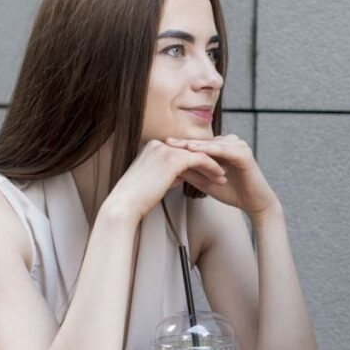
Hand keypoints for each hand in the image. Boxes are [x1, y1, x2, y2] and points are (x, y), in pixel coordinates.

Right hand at [106, 140, 227, 219]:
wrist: (125, 205)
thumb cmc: (138, 198)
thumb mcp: (156, 180)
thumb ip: (170, 173)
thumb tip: (183, 175)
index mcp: (152, 147)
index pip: (181, 151)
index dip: (197, 161)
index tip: (210, 170)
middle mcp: (158, 144)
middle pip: (190, 151)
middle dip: (208, 162)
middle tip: (222, 170)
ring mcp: (165, 150)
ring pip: (198, 154)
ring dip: (213, 165)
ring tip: (223, 176)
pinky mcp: (173, 159)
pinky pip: (200, 159)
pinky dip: (212, 168)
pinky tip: (220, 177)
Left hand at [165, 135, 279, 218]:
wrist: (254, 203)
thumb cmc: (231, 192)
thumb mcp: (205, 182)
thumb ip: (191, 172)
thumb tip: (168, 167)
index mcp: (221, 148)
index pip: (198, 145)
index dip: (180, 146)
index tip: (161, 146)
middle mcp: (230, 143)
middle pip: (203, 142)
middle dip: (184, 143)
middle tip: (165, 141)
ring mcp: (238, 146)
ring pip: (212, 144)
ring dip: (195, 145)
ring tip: (177, 145)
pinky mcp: (244, 153)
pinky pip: (224, 150)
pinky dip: (210, 150)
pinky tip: (195, 150)